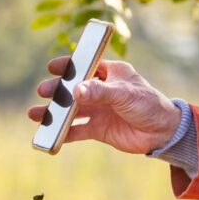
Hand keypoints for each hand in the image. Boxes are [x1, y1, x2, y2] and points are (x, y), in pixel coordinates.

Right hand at [27, 57, 181, 153]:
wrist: (163, 133)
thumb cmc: (149, 105)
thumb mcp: (125, 94)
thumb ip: (100, 92)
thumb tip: (76, 90)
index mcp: (111, 73)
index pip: (86, 65)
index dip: (69, 66)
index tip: (52, 67)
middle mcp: (102, 90)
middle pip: (74, 88)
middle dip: (57, 90)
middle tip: (43, 92)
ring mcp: (99, 110)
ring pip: (71, 110)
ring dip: (55, 112)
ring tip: (35, 115)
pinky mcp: (99, 129)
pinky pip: (77, 130)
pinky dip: (63, 133)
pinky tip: (51, 135)